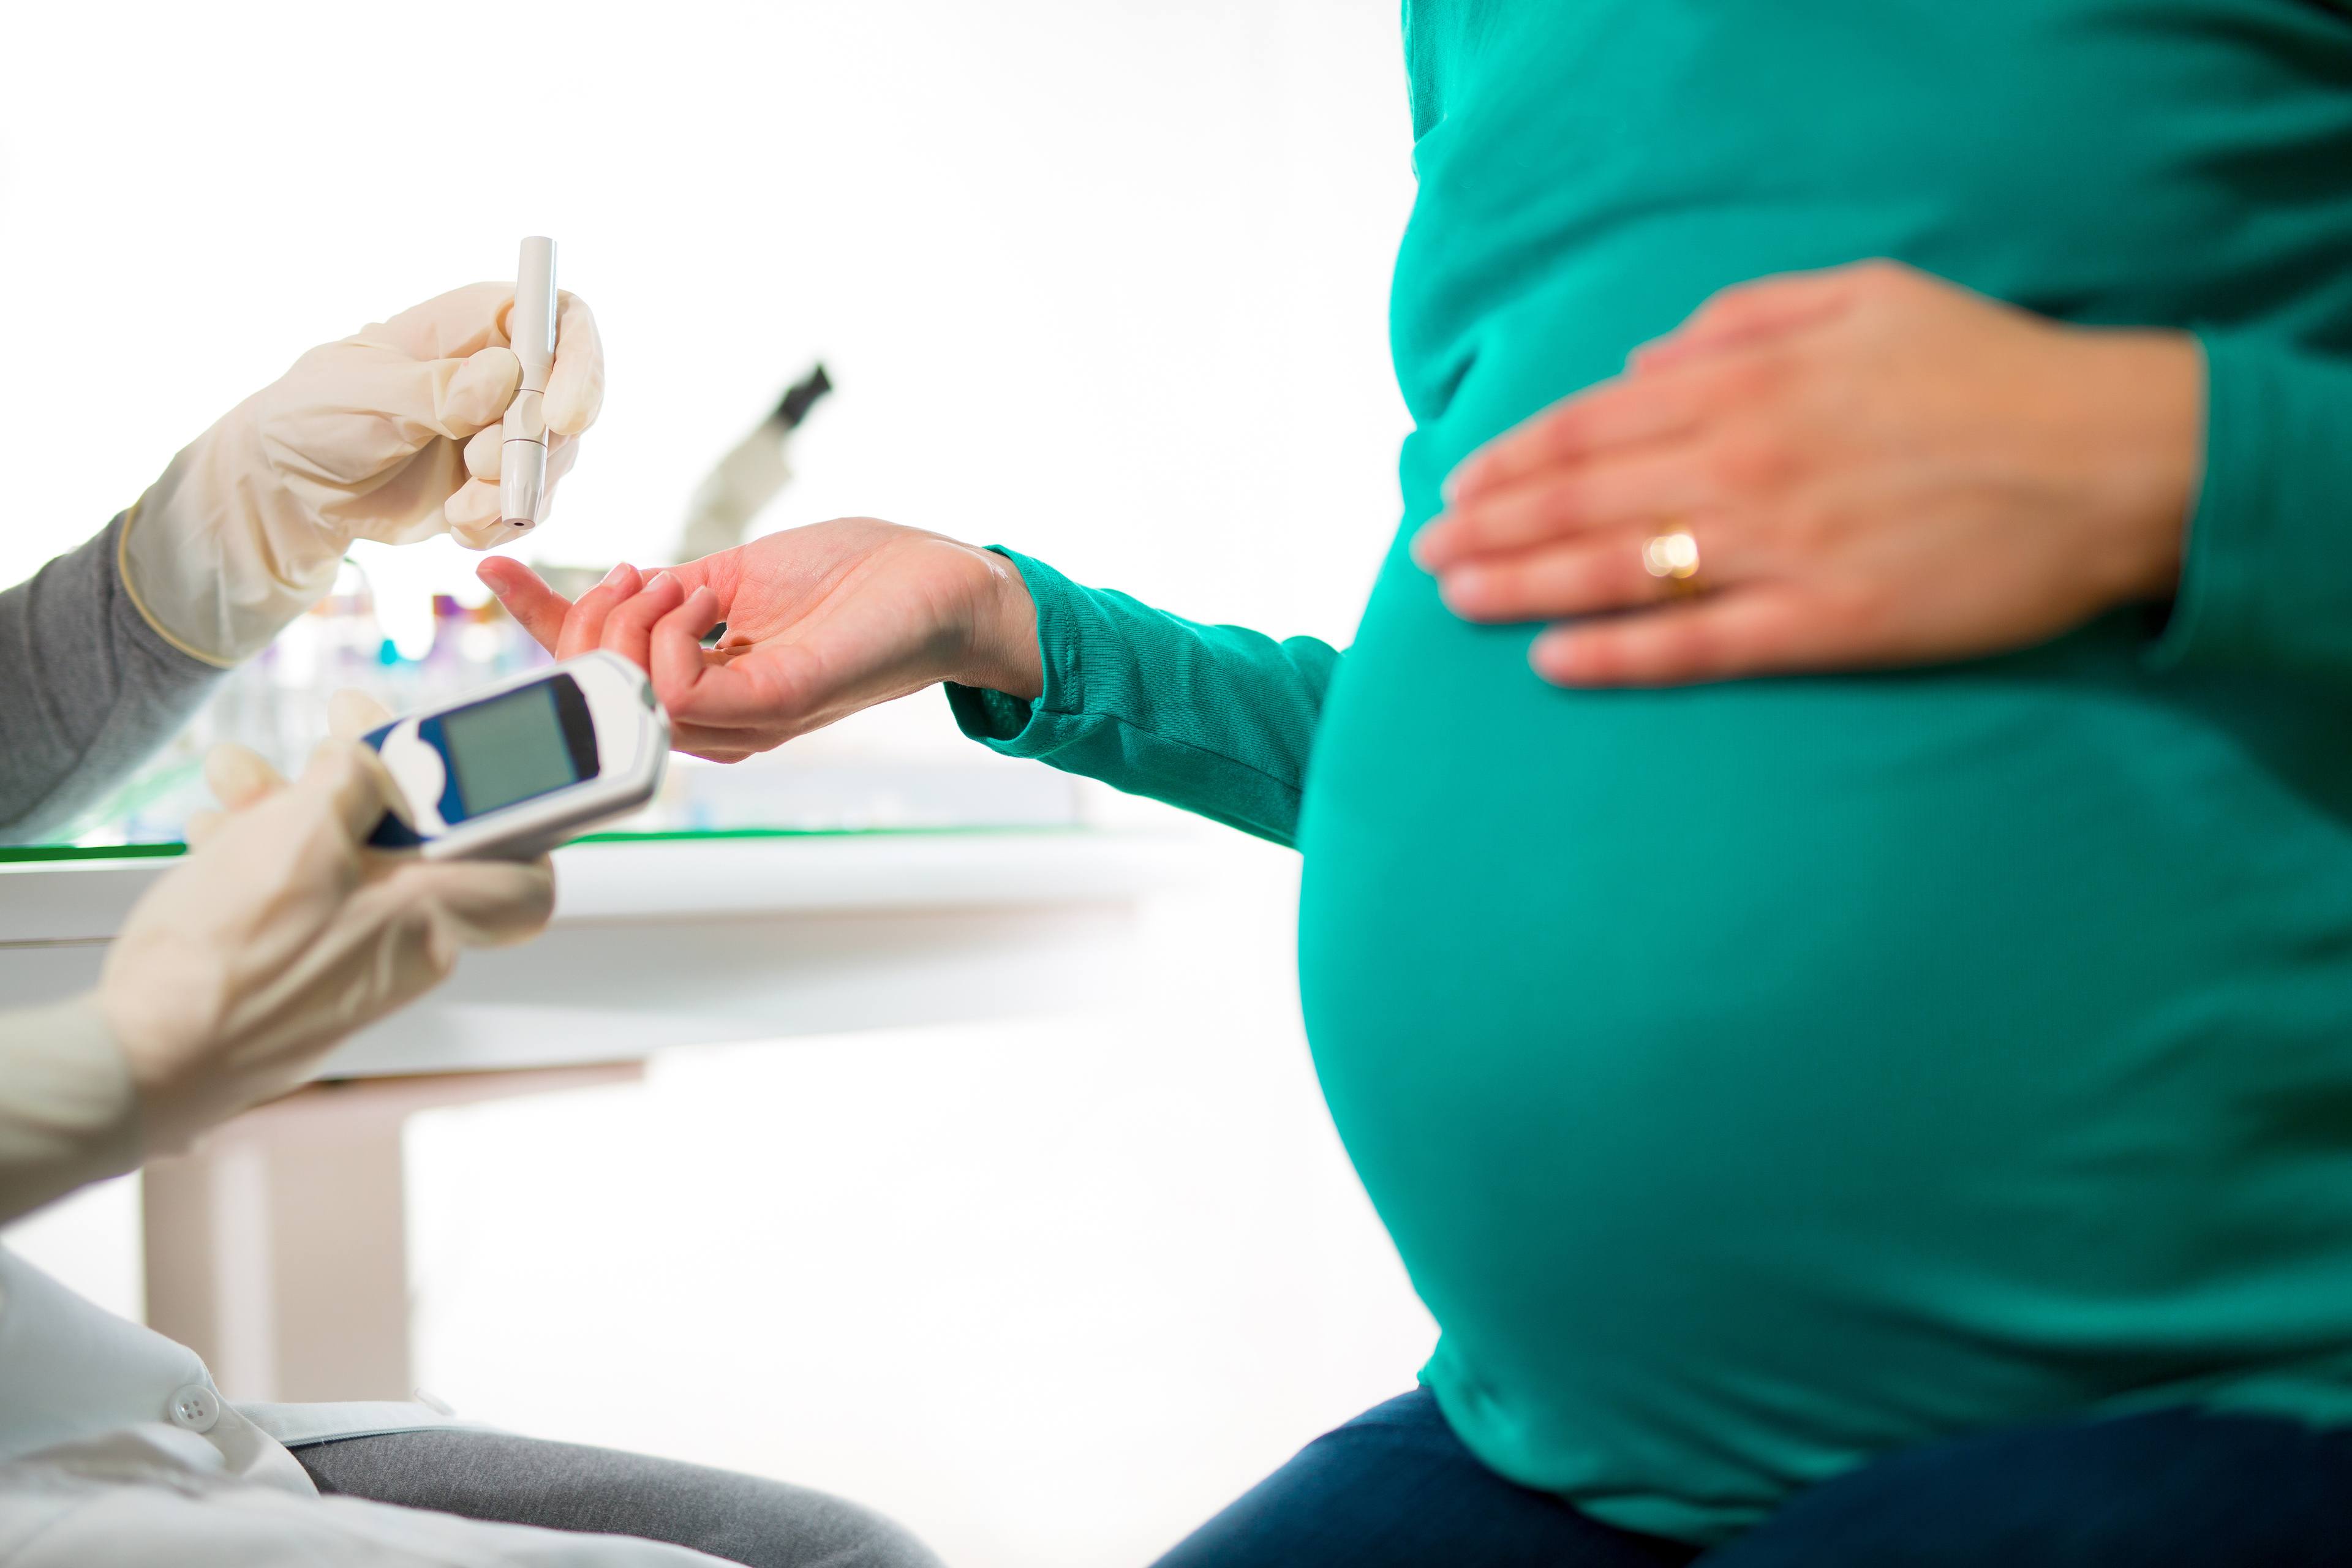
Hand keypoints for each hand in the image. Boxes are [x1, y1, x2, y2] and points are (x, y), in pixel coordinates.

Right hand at [98, 693, 552, 1148]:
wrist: (145, 1058)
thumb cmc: (231, 956)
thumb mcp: (302, 830)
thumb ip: (353, 781)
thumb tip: (367, 766)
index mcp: (433, 917)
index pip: (524, 882)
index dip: (515, 825)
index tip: (477, 782)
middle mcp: (404, 954)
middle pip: (408, 850)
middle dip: (360, 785)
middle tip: (323, 740)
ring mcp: (348, 974)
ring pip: (341, 870)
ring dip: (293, 810)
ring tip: (236, 773)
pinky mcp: (296, 988)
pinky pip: (300, 908)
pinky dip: (264, 861)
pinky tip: (216, 831)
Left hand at [123, 281, 606, 662]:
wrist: (295, 485)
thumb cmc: (316, 415)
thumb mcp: (363, 394)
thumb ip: (434, 389)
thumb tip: (503, 374)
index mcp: (477, 324)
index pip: (561, 319)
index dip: (579, 363)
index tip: (561, 417)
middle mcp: (506, 372)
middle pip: (571, 399)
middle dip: (534, 446)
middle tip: (479, 469)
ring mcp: (508, 430)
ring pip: (557, 459)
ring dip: (514, 492)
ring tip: (458, 508)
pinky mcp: (501, 483)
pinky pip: (534, 506)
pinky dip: (502, 523)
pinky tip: (456, 523)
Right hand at [477, 518, 1039, 761]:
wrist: (939, 581)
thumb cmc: (854, 578)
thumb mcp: (733, 574)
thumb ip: (667, 594)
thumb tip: (607, 585)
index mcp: (704, 687)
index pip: (599, 674)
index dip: (538, 625)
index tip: (492, 567)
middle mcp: (719, 718)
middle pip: (598, 691)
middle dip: (582, 624)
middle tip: (636, 572)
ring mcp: (746, 718)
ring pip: (629, 692)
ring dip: (629, 623)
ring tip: (676, 580)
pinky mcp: (775, 703)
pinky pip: (680, 690)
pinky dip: (667, 637)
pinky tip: (697, 601)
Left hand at [1412, 260, 2201, 686]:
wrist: (2116, 455)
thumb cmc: (1992, 368)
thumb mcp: (1864, 297)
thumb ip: (1742, 317)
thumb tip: (1645, 357)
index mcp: (1746, 381)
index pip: (1590, 423)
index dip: (1511, 457)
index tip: (1457, 483)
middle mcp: (1742, 462)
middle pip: (1579, 499)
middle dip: (1489, 527)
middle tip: (1422, 555)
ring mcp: (1778, 548)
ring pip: (1615, 569)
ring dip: (1521, 586)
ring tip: (1453, 600)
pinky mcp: (1826, 624)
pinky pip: (1696, 644)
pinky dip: (1616, 655)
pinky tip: (1550, 664)